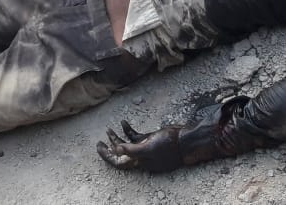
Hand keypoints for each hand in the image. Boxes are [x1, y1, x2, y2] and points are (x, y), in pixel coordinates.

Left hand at [98, 98, 254, 171]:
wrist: (187, 140)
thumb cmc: (169, 145)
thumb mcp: (148, 147)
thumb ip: (131, 150)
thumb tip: (115, 150)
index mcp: (139, 162)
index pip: (119, 162)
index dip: (107, 156)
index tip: (98, 147)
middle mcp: (141, 156)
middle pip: (121, 154)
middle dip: (110, 147)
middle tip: (99, 141)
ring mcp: (146, 148)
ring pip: (127, 144)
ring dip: (117, 137)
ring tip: (108, 129)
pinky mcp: (151, 139)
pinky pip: (136, 136)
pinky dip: (128, 129)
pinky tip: (123, 121)